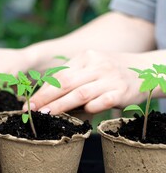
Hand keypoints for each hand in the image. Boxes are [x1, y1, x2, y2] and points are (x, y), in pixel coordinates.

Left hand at [26, 50, 148, 113]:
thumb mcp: (91, 67)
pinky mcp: (122, 92)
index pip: (59, 75)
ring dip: (60, 105)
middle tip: (31, 110)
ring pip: (80, 93)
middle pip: (66, 83)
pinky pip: (102, 101)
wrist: (143, 69)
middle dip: (45, 97)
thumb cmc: (110, 71)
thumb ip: (73, 79)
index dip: (43, 90)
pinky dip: (90, 108)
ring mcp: (110, 78)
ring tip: (45, 114)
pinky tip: (80, 114)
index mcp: (86, 57)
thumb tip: (49, 98)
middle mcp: (97, 65)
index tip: (30, 102)